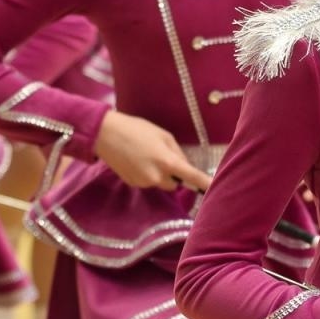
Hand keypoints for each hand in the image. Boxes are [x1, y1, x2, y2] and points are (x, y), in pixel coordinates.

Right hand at [94, 111, 211, 191]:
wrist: (105, 134)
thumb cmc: (137, 129)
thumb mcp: (163, 135)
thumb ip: (177, 152)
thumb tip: (185, 165)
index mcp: (168, 162)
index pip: (192, 177)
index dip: (204, 183)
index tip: (214, 188)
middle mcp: (157, 177)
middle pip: (175, 183)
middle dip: (174, 174)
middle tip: (163, 156)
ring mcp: (143, 183)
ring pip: (160, 183)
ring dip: (159, 174)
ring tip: (146, 155)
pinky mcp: (133, 184)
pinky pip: (147, 181)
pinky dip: (146, 174)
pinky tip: (137, 160)